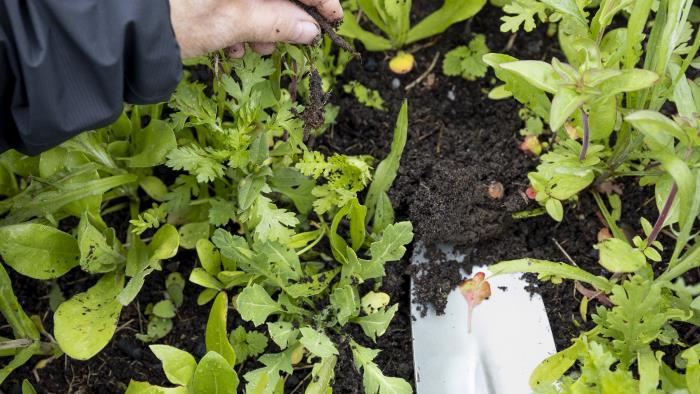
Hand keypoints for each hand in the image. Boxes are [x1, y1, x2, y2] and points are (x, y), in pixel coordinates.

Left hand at [169, 0, 342, 58]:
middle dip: (286, 13)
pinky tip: (234, 42)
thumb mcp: (228, 21)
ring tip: (257, 47)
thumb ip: (274, 22)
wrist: (114, 21)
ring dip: (262, 20)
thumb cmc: (170, 15)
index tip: (331, 20)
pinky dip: (238, 18)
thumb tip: (310, 29)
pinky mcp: (203, 0)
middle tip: (293, 40)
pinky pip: (231, 1)